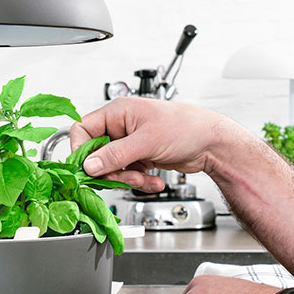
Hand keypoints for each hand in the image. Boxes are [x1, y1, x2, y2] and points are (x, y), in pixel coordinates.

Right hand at [69, 98, 229, 192]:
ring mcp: (131, 143)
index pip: (83, 130)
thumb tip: (89, 165)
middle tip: (125, 177)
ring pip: (112, 168)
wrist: (212, 144)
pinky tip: (154, 180)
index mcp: (118, 112)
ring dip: (127, 179)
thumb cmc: (186, 127)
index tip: (88, 168)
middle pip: (97, 154)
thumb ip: (115, 154)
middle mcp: (122, 126)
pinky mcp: (140, 157)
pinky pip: (128, 174)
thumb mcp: (146, 141)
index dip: (82, 150)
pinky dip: (140, 181)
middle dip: (111, 171)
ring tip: (144, 178)